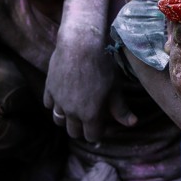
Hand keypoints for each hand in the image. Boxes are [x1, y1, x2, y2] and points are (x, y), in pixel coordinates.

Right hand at [44, 23, 137, 143]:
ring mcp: (58, 100)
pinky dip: (55, 103)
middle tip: (89, 118)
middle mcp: (71, 112)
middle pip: (73, 132)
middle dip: (81, 129)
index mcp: (90, 115)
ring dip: (66, 118)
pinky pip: (48, 104)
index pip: (91, 136)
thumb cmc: (102, 65)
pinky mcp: (49, 87)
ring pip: (58, 120)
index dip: (98, 132)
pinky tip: (63, 96)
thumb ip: (120, 109)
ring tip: (75, 109)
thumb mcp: (115, 88)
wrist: (80, 44)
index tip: (102, 124)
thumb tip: (132, 123)